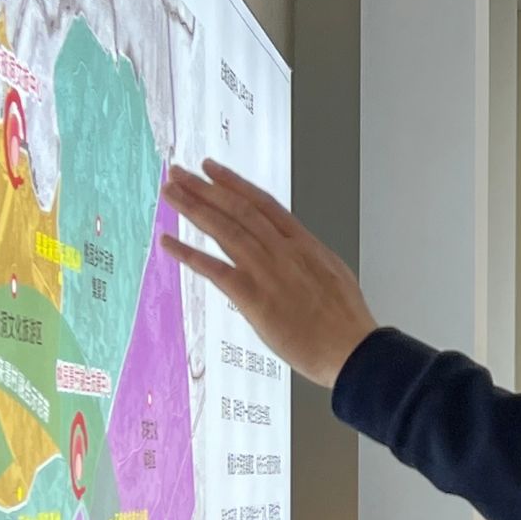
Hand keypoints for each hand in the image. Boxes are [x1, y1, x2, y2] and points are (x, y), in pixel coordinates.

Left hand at [159, 160, 377, 386]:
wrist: (351, 350)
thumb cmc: (347, 322)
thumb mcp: (334, 274)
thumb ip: (309, 258)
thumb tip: (295, 250)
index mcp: (305, 244)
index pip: (263, 204)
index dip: (234, 184)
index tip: (212, 169)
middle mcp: (284, 251)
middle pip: (239, 210)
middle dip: (206, 188)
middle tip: (179, 173)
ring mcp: (268, 272)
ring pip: (225, 230)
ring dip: (194, 208)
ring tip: (170, 192)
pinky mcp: (253, 298)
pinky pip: (214, 270)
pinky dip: (189, 254)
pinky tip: (168, 242)